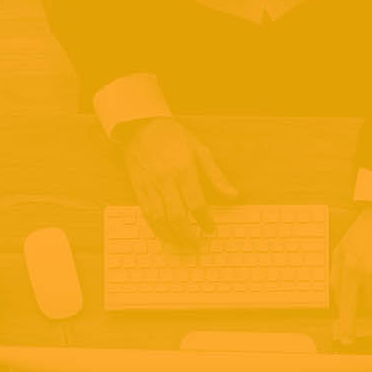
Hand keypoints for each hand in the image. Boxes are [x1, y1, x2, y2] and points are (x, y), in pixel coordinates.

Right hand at [120, 118, 238, 244]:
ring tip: (182, 244)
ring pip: (159, 219)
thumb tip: (233, 195)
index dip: (205, 221)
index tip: (211, 229)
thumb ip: (216, 175)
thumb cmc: (173, 137)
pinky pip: (146, 214)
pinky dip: (156, 228)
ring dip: (171, 236)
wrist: (141, 126)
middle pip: (177, 216)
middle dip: (188, 235)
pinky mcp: (139, 189)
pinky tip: (165, 234)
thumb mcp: (200, 150)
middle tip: (197, 244)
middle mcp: (166, 180)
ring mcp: (150, 186)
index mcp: (184, 170)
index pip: (196, 204)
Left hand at [332, 205, 371, 342]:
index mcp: (352, 266)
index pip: (349, 304)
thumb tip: (338, 303)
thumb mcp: (340, 249)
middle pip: (371, 307)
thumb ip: (336, 277)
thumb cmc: (364, 232)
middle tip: (370, 282)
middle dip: (369, 299)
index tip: (347, 339)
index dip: (348, 326)